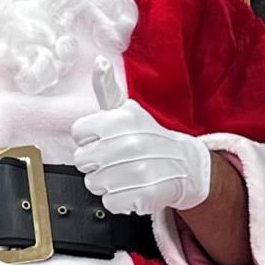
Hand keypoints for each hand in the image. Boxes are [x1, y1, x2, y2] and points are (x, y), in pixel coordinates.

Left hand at [69, 60, 212, 216]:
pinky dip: (120, 201)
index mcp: (120, 120)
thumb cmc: (149, 138)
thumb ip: (106, 88)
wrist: (186, 166)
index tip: (106, 141)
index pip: (79, 133)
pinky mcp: (143, 194)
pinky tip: (133, 189)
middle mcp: (128, 143)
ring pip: (93, 183)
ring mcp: (136, 170)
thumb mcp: (126, 111)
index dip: (90, 140)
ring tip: (126, 175)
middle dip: (96, 164)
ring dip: (108, 183)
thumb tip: (99, 62)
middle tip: (116, 160)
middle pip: (82, 161)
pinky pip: (110, 202)